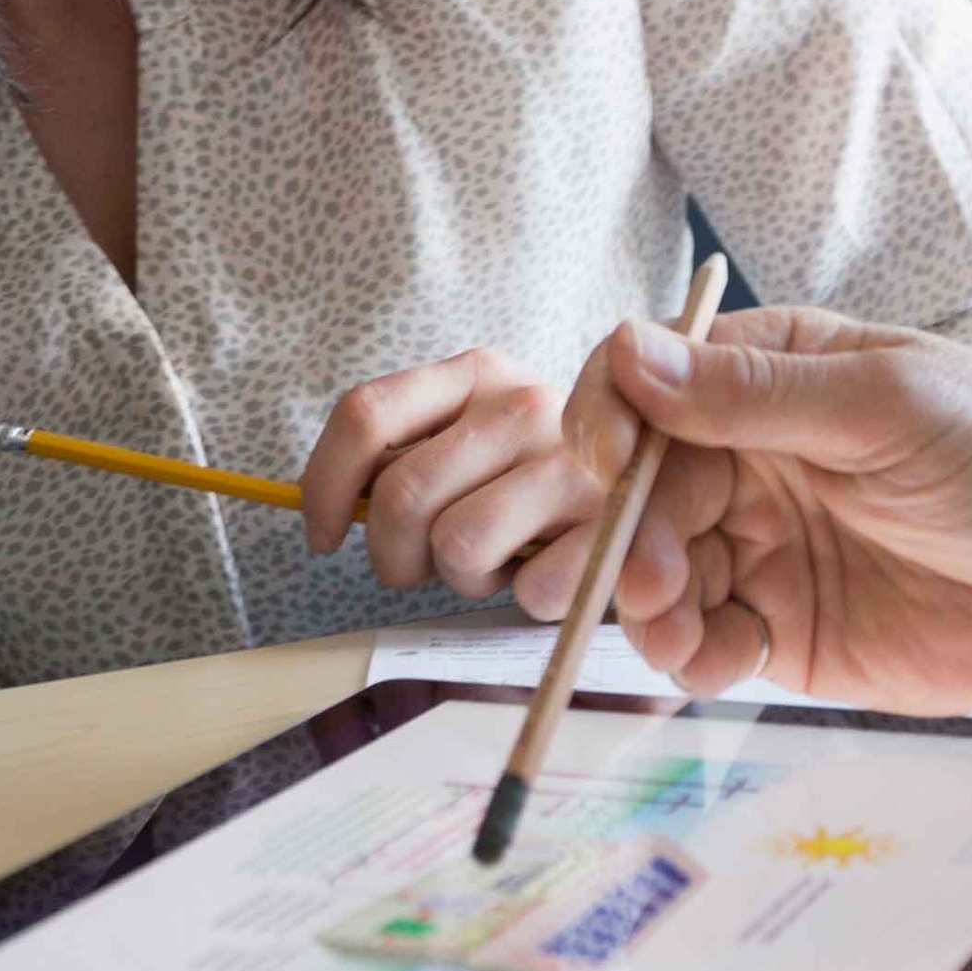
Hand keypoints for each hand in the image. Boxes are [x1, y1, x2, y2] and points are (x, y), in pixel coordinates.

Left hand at [299, 349, 598, 601]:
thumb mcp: (466, 440)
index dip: (324, 485)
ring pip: (458, 548)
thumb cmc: (527, 479)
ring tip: (491, 562)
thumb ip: (404, 454)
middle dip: (393, 555)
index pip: (365, 414)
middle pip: (402, 496)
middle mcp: (524, 403)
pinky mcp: (613, 525)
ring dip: (460, 579)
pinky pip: (529, 590)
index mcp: (474, 372)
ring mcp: (576, 462)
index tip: (322, 537)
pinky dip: (522, 598)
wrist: (649, 488)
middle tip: (420, 566)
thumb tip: (330, 510)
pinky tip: (539, 575)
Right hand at [510, 304, 971, 717]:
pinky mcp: (781, 628)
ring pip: (658, 569)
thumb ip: (755, 395)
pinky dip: (689, 655)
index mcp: (770, 376)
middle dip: (631, 533)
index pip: (649, 380)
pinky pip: (703, 641)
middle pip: (643, 486)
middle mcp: (749, 457)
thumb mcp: (888, 409)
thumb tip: (629, 353)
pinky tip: (720, 662)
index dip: (612, 416)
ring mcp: (760, 544)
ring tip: (680, 634)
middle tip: (653, 582)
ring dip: (647, 604)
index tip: (608, 461)